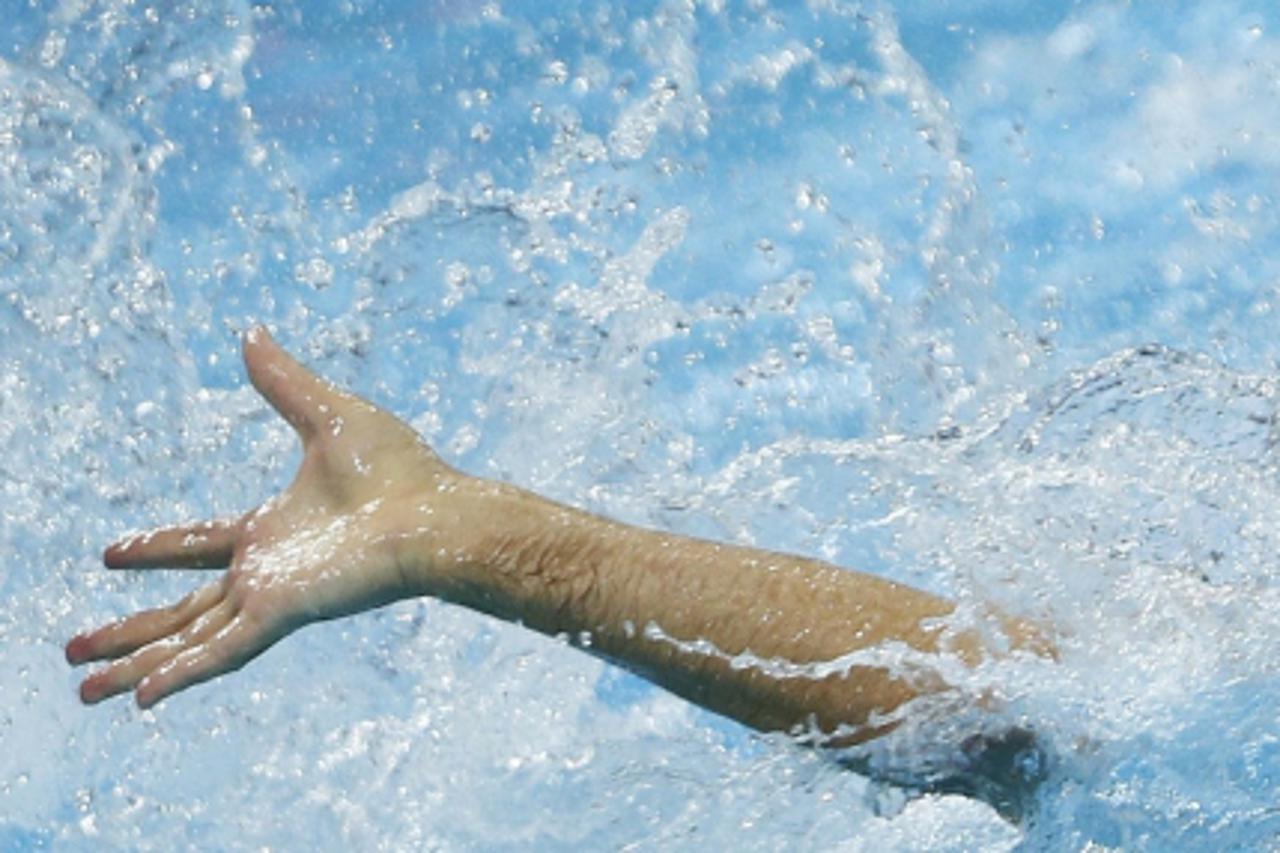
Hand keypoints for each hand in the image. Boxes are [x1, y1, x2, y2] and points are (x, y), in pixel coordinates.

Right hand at [66, 326, 461, 708]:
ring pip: (189, 638)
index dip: (157, 550)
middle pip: (184, 609)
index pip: (200, 545)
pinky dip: (181, 673)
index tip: (111, 554)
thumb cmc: (399, 469)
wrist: (436, 511)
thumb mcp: (326, 414)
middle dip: (132, 630)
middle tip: (77, 647)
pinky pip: (221, 650)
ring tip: (85, 691)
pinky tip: (140, 700)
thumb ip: (283, 381)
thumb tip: (252, 333)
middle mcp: (266, 570)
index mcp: (273, 530)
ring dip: (136, 663)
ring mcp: (272, 596)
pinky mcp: (282, 612)